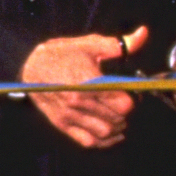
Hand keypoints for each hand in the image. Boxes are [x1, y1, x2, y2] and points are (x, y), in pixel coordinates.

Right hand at [20, 26, 147, 147]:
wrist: (31, 66)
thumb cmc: (63, 55)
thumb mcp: (90, 45)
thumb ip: (120, 45)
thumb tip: (143, 34)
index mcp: (89, 81)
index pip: (123, 103)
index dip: (132, 98)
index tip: (130, 92)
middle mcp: (79, 101)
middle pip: (117, 118)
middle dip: (125, 112)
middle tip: (123, 102)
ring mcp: (70, 115)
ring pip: (105, 132)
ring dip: (117, 127)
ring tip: (117, 117)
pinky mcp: (63, 124)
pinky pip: (89, 141)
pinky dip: (104, 141)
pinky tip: (111, 134)